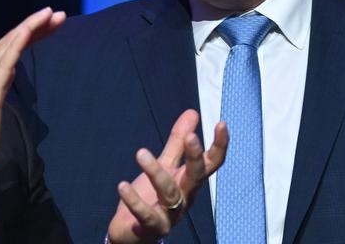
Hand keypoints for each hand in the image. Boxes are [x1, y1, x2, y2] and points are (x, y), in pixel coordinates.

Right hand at [0, 7, 65, 185]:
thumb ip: (1, 84)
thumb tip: (11, 71)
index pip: (11, 45)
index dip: (31, 31)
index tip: (50, 22)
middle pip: (12, 39)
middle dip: (36, 24)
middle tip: (59, 13)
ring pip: (9, 44)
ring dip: (30, 27)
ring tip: (51, 15)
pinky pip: (4, 61)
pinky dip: (17, 43)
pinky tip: (28, 31)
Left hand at [107, 110, 227, 243]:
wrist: (132, 233)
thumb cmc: (152, 196)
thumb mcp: (166, 165)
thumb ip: (178, 142)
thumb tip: (193, 112)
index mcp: (189, 181)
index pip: (210, 163)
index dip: (219, 145)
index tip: (222, 123)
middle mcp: (184, 197)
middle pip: (196, 177)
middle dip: (195, 157)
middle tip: (190, 137)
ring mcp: (170, 215)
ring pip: (169, 193)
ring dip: (156, 172)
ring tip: (140, 152)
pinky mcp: (151, 228)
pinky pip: (146, 215)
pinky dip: (135, 201)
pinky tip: (122, 186)